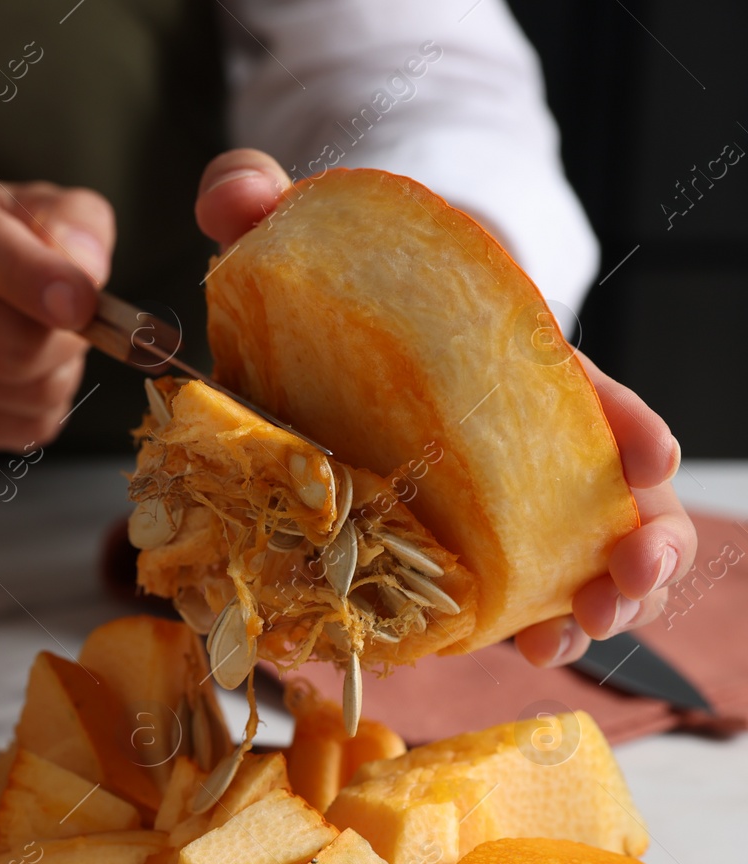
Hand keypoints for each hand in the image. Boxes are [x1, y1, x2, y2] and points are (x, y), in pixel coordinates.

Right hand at [0, 165, 113, 450]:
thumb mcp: (32, 205)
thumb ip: (73, 221)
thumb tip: (86, 274)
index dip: (34, 278)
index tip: (82, 301)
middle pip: (12, 344)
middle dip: (70, 335)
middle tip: (76, 313)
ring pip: (30, 392)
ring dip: (62, 367)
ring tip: (33, 334)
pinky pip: (26, 426)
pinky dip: (44, 402)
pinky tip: (14, 372)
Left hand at [192, 150, 698, 666]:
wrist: (318, 331)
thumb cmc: (329, 282)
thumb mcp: (293, 231)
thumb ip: (259, 197)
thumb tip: (234, 193)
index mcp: (497, 353)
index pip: (578, 385)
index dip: (621, 420)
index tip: (643, 457)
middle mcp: (513, 433)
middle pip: (607, 487)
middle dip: (646, 535)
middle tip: (629, 573)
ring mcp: (493, 497)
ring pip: (581, 552)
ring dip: (600, 599)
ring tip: (581, 635)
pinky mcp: (457, 548)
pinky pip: (513, 594)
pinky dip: (535, 625)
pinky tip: (533, 652)